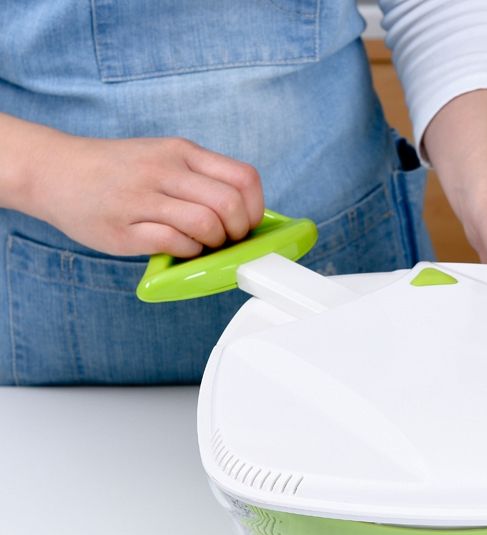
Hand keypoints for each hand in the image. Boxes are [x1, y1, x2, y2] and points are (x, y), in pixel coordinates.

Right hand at [30, 133, 263, 257]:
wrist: (54, 171)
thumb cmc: (118, 171)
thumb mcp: (164, 157)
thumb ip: (201, 178)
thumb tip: (245, 211)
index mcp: (181, 152)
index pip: (244, 178)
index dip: (255, 208)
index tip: (246, 223)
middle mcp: (165, 170)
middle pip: (229, 205)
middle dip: (238, 232)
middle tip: (226, 240)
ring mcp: (143, 199)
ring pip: (206, 224)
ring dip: (213, 243)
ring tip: (202, 244)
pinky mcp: (125, 229)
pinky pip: (175, 244)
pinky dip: (187, 252)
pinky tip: (179, 248)